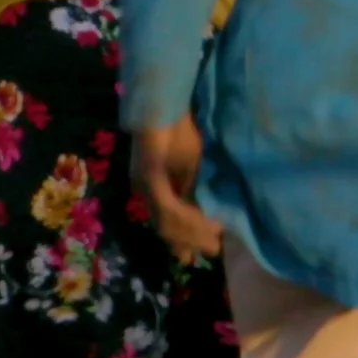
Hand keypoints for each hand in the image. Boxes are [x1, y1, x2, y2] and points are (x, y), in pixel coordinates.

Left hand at [135, 115, 222, 262]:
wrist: (166, 106)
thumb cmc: (179, 133)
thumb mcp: (191, 169)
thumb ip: (193, 192)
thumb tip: (206, 216)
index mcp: (151, 189)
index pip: (165, 223)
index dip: (184, 240)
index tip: (204, 252)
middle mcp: (143, 190)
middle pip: (164, 228)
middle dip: (191, 241)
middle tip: (213, 251)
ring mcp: (143, 184)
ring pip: (166, 221)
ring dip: (193, 233)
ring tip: (214, 239)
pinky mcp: (149, 176)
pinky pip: (168, 206)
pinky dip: (188, 218)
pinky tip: (206, 222)